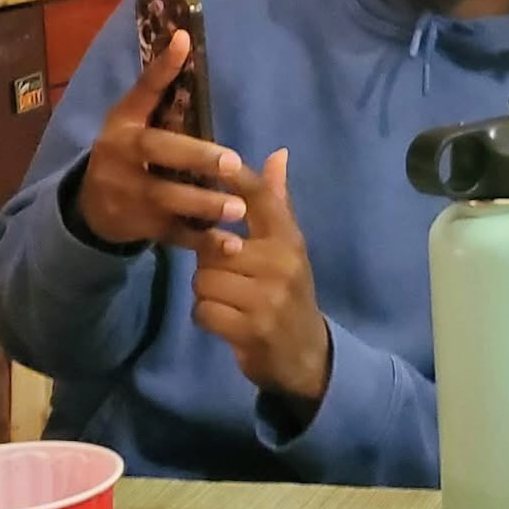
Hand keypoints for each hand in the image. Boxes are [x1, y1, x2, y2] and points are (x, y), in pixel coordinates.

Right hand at [75, 29, 249, 245]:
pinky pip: (174, 234)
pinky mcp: (141, 228)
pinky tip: (231, 243)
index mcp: (123, 126)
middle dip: (195, 157)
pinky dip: (202, 240)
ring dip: (203, 204)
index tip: (184, 41)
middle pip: (158, 153)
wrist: (91, 208)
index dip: (160, 69)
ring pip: (166, 199)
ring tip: (238, 209)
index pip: (141, 91)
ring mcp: (129, 195)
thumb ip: (157, 85)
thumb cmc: (126, 152)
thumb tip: (183, 37)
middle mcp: (120, 157)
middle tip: (233, 163)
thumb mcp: (132, 118)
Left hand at [192, 150, 331, 404]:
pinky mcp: (252, 330)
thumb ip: (276, 202)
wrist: (306, 355)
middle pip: (214, 248)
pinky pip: (203, 311)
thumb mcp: (288, 248)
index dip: (240, 180)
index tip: (221, 161)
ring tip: (228, 301)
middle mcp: (282, 264)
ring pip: (204, 280)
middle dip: (210, 264)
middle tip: (228, 278)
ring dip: (207, 294)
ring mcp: (268, 299)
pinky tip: (225, 321)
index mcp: (289, 240)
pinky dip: (206, 318)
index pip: (263, 200)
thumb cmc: (288, 294)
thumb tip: (278, 153)